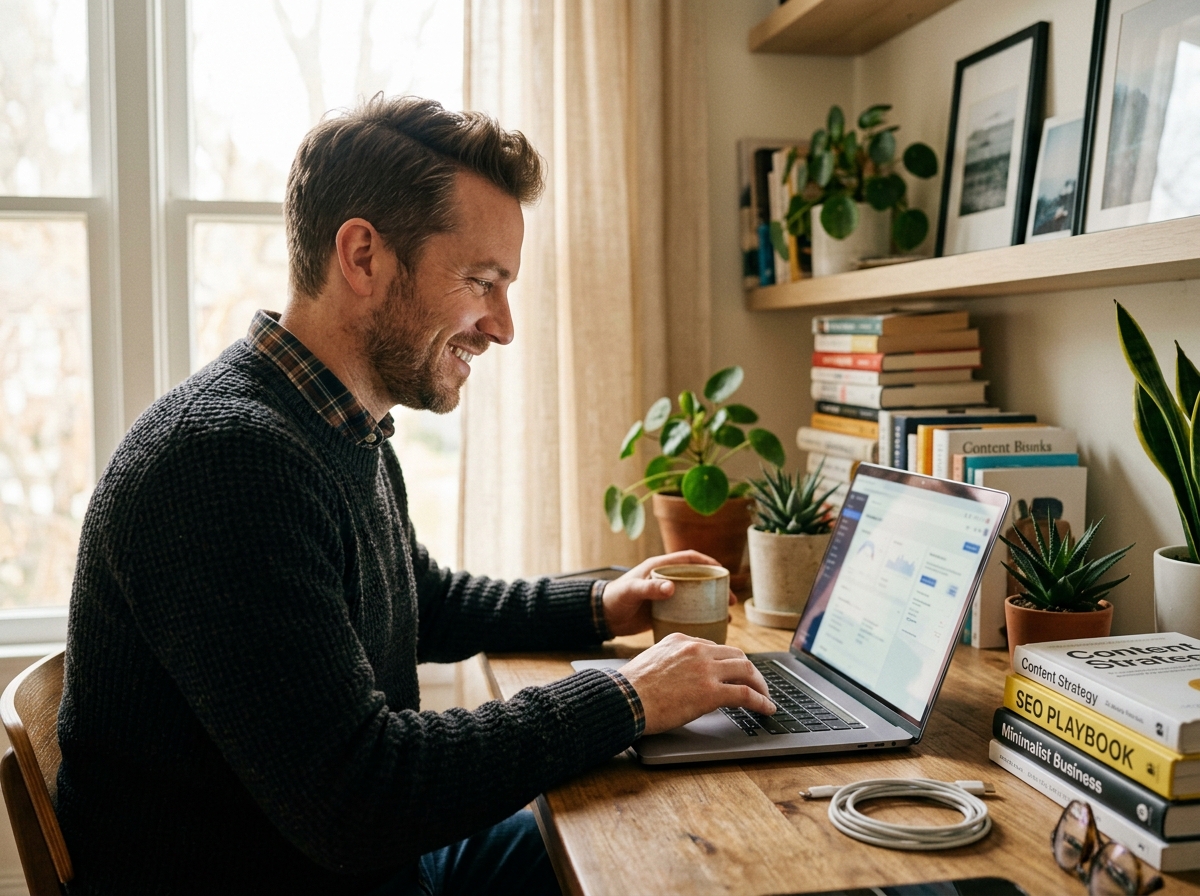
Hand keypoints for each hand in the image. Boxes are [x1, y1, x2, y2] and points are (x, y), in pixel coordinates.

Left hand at [601, 551, 735, 636]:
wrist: (603, 617)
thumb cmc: (614, 599)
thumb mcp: (631, 591)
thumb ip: (649, 588)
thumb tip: (671, 588)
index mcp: (660, 567)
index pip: (689, 559)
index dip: (707, 563)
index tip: (723, 572)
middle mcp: (666, 580)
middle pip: (698, 579)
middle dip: (717, 587)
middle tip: (731, 601)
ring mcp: (667, 596)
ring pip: (696, 597)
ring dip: (711, 605)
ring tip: (726, 617)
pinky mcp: (665, 612)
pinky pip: (687, 612)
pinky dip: (700, 618)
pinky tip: (710, 629)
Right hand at [619, 634, 774, 734]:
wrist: (624, 699)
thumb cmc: (631, 688)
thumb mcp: (653, 662)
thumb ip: (673, 663)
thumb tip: (684, 678)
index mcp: (682, 641)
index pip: (716, 648)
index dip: (730, 663)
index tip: (736, 674)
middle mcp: (696, 650)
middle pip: (737, 656)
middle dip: (751, 671)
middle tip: (757, 685)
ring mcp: (705, 669)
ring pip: (747, 670)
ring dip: (760, 686)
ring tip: (765, 698)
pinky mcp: (710, 692)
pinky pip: (745, 694)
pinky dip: (761, 701)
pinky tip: (767, 710)